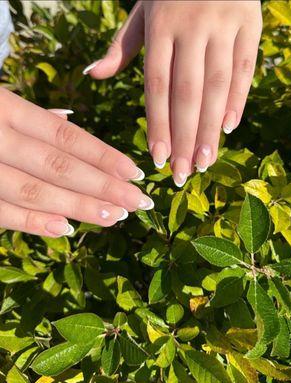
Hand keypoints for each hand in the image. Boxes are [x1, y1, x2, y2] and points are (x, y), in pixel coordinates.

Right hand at [0, 88, 153, 236]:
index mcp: (7, 108)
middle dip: (103, 187)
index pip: (66, 136)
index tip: (136, 174)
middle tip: (137, 201)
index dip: (103, 156)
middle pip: (59, 166)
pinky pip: (0, 212)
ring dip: (78, 206)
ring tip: (113, 216)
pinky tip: (66, 227)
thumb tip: (65, 117)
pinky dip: (32, 222)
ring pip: (34, 192)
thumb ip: (30, 114)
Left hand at [84, 0, 261, 186]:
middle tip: (180, 173)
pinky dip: (238, 99)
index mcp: (161, 26)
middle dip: (184, 138)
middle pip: (187, 93)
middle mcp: (192, 26)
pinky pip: (244, 68)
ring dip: (210, 128)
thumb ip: (122, 46)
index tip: (157, 158)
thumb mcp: (143, 10)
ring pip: (217, 86)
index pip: (157, 85)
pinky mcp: (250, 24)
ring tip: (204, 162)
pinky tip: (229, 128)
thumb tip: (92, 74)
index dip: (157, 124)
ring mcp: (224, 24)